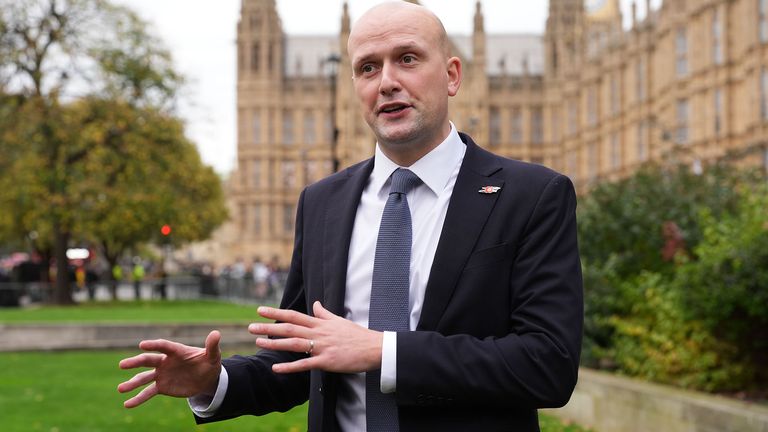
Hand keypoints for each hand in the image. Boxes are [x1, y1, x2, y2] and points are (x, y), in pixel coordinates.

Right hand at [117, 330, 221, 407]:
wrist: (206, 379)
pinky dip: (138, 399)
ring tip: (120, 389)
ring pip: (144, 378)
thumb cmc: (209, 363)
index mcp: (177, 351)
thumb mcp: (213, 356)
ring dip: (132, 383)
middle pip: (148, 360)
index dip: (154, 345)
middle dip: (135, 362)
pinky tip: (127, 404)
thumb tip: (216, 333)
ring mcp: (161, 374)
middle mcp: (165, 361)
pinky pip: (148, 392)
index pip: (164, 346)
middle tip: (122, 365)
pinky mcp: (161, 386)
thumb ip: (212, 346)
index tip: (142, 344)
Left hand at [251, 301, 382, 373]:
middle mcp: (319, 333)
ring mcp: (322, 347)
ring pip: (294, 343)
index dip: (276, 312)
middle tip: (250, 327)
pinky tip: (276, 368)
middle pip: (289, 328)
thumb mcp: (339, 320)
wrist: (373, 348)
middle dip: (269, 327)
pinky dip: (289, 366)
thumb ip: (325, 313)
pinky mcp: (326, 361)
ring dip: (275, 343)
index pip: (294, 315)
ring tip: (258, 342)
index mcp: (321, 323)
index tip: (260, 310)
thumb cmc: (357, 335)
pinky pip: (304, 364)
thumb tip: (316, 304)